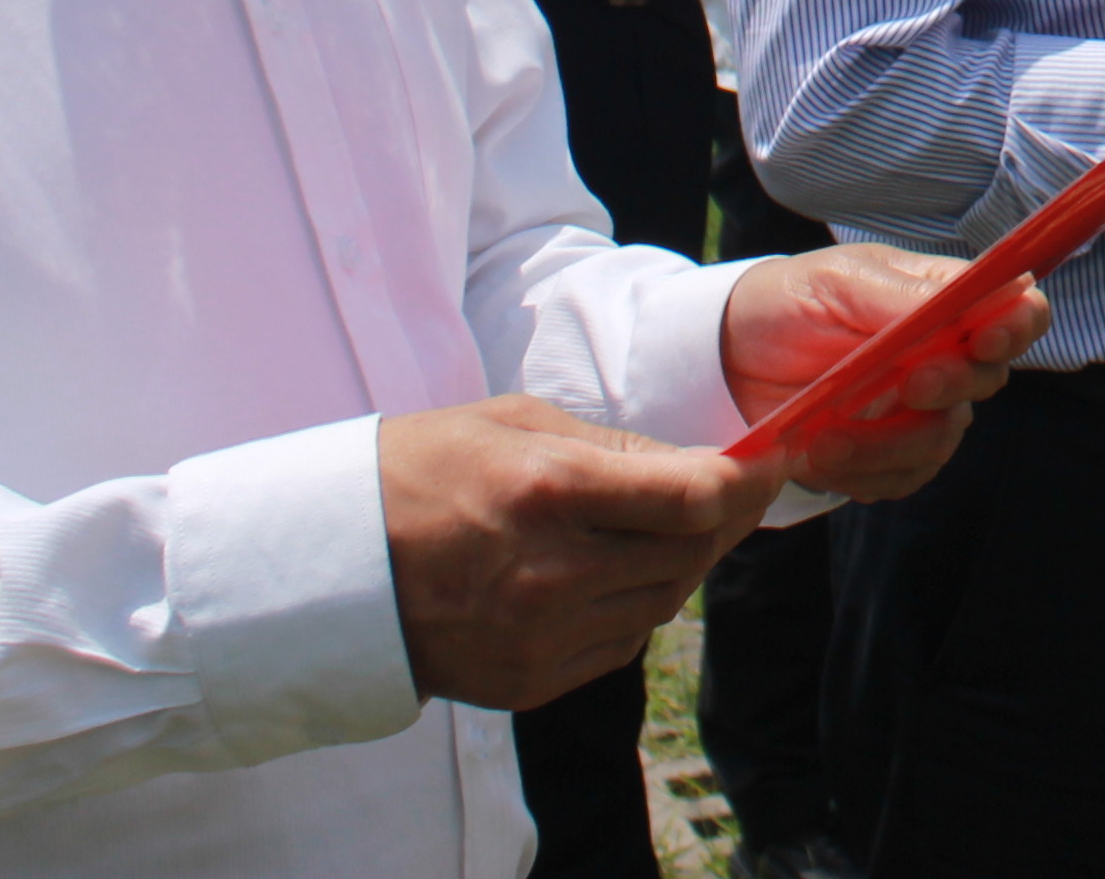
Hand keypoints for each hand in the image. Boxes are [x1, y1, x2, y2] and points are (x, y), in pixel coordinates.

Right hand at [380, 394, 776, 712]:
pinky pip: (619, 644)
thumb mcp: (517, 423)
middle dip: (722, 519)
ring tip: (671, 526)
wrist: (333, 566)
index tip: (771, 462)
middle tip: (733, 490)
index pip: (692, 497)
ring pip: (661, 603)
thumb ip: (617, 447)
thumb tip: (702, 466)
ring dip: (682, 563)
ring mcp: (540, 638)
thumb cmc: (425, 469)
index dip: (748, 481)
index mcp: (548, 492)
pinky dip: (636, 607)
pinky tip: (618, 573)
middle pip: (688, 554)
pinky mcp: (530, 682)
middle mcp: (552, 574)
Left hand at [712, 240, 1043, 503]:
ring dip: (889, 445)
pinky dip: (866, 475)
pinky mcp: (887, 455)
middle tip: (904, 387)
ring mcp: (919, 410)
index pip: (1015, 309)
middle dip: (948, 387)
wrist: (726, 361)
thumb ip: (905, 296)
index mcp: (941, 298)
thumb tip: (970, 299)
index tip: (984, 341)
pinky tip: (822, 459)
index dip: (1016, 326)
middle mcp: (943, 354)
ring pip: (943, 439)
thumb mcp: (838, 282)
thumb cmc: (787, 302)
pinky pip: (905, 478)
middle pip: (987, 379)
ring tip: (824, 440)